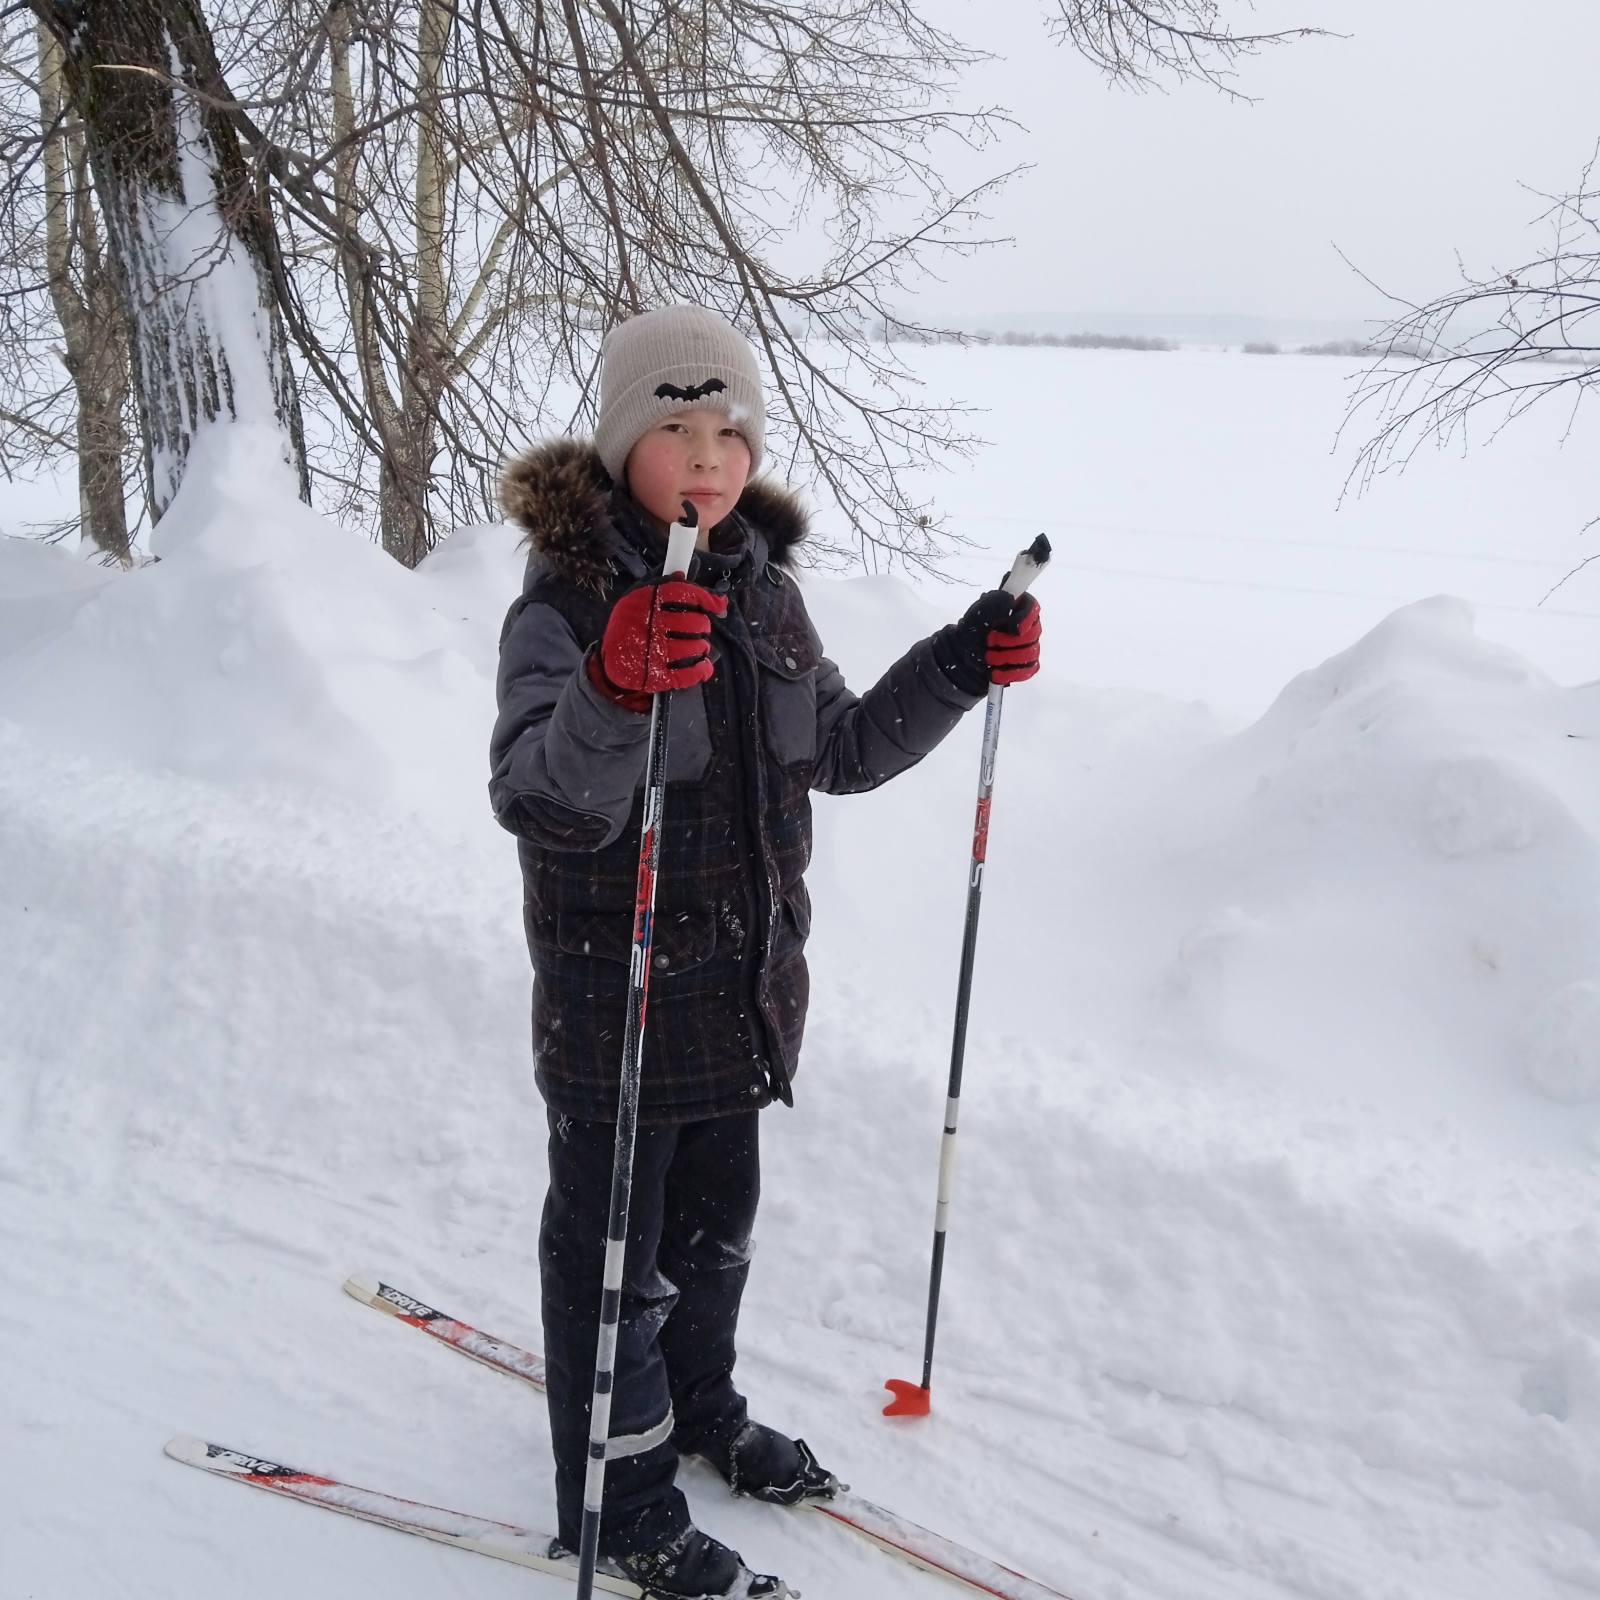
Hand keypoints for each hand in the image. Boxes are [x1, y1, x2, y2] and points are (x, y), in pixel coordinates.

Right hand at [593, 578, 728, 705]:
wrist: (610, 659)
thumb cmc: (630, 625)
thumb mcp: (637, 599)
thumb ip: (660, 587)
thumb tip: (682, 575)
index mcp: (646, 602)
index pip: (683, 594)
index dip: (706, 599)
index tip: (719, 605)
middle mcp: (650, 624)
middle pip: (694, 623)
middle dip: (702, 627)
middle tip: (699, 630)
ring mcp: (653, 652)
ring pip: (694, 648)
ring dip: (702, 648)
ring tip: (698, 647)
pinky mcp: (656, 675)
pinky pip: (688, 674)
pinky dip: (701, 670)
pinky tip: (703, 666)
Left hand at [934, 590, 1042, 694]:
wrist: (966, 647)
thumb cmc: (975, 625)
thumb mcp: (979, 610)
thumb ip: (994, 602)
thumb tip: (1010, 599)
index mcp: (1021, 607)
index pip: (1033, 609)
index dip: (1026, 619)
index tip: (1012, 627)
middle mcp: (1029, 626)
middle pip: (1032, 634)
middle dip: (1009, 641)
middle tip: (989, 641)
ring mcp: (1030, 646)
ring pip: (1029, 654)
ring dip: (1006, 657)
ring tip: (988, 657)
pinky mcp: (1027, 664)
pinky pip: (1027, 671)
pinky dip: (1009, 673)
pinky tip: (994, 673)